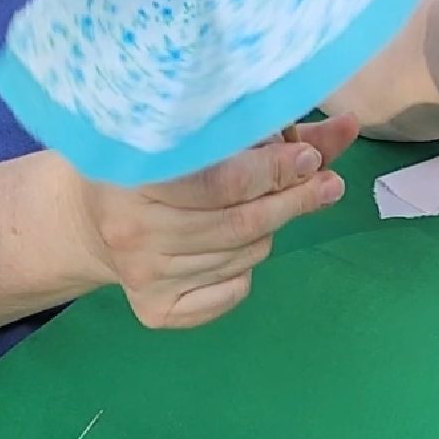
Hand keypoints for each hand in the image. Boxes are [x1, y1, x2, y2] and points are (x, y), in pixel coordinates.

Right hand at [80, 114, 359, 329]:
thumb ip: (273, 134)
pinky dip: (246, 269)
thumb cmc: (157, 164)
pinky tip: (230, 248)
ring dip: (268, 230)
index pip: (220, 182)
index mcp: (134, 174)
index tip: (311, 159)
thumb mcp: (200, 137)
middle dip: (293, 201)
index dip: (273, 171)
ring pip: (244, 255)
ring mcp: (141, 275)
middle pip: (240, 224)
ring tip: (259, 208)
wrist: (89, 220)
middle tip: (327, 184)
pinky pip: (232, 292)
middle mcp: (132, 230)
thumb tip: (348, 128)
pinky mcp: (154, 310)